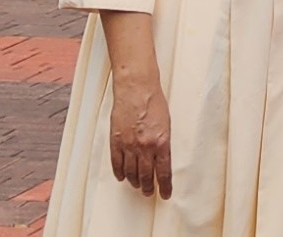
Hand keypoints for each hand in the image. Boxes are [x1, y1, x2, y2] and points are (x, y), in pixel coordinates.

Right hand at [108, 73, 173, 198]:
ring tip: (138, 186)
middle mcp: (145, 146)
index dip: (165, 186)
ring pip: (131, 172)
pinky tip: (122, 177)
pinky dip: (119, 172)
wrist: (136, 88)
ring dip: (135, 181)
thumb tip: (161, 158)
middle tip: (149, 193)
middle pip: (146, 175)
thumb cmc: (154, 102)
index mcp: (162, 142)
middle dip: (148, 187)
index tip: (166, 194)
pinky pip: (116, 162)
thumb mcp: (167, 123)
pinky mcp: (116, 140)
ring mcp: (129, 145)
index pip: (163, 172)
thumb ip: (163, 142)